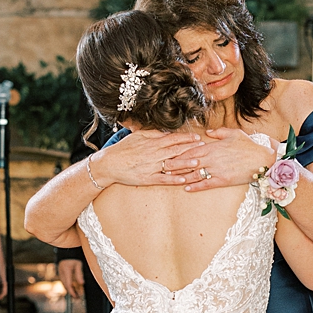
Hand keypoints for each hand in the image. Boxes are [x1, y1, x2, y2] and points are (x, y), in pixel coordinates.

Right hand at [57, 258, 85, 299]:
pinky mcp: (61, 274)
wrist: (67, 253)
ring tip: (76, 294)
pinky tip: (73, 288)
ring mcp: (60, 274)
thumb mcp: (79, 264)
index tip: (76, 296)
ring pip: (64, 284)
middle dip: (71, 292)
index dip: (72, 292)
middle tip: (77, 297)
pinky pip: (64, 282)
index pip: (69, 284)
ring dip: (70, 290)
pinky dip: (68, 286)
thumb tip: (82, 284)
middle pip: (66, 286)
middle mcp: (61, 273)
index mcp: (66, 271)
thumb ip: (79, 274)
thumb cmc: (74, 258)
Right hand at [87, 129, 206, 188]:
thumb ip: (152, 134)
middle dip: (190, 148)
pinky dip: (173, 179)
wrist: (108, 164)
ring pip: (171, 164)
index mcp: (151, 143)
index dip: (185, 137)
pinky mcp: (147, 178)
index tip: (197, 137)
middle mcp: (153, 154)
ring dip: (185, 163)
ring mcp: (151, 167)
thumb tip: (165, 133)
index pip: (172, 139)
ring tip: (197, 163)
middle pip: (175, 150)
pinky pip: (162, 178)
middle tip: (204, 148)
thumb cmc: (122, 149)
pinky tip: (183, 180)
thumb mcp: (136, 136)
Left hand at [163, 127, 277, 190]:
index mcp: (213, 146)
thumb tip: (207, 131)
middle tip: (160, 168)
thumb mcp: (234, 133)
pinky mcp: (223, 180)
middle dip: (173, 165)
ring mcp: (216, 170)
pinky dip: (195, 186)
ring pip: (194, 174)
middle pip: (188, 162)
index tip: (167, 155)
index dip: (178, 153)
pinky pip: (206, 184)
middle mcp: (212, 158)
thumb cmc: (249, 145)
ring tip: (168, 179)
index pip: (190, 150)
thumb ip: (218, 132)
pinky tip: (186, 188)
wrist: (263, 159)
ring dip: (180, 177)